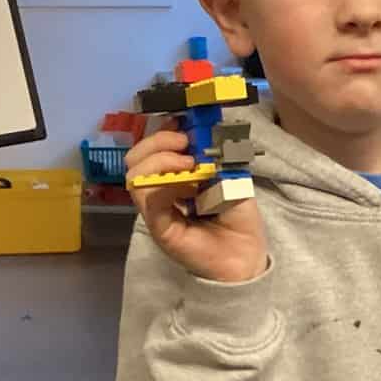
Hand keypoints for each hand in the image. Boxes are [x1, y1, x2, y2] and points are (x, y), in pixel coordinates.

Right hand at [125, 125, 267, 284]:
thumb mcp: (233, 179)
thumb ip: (218, 157)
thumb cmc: (239, 220)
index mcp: (175, 176)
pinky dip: (164, 185)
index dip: (163, 130)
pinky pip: (148, 201)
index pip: (152, 147)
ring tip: (189, 165)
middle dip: (158, 141)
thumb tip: (206, 130)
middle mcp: (160, 191)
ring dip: (160, 161)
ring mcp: (157, 209)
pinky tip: (187, 186)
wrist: (245, 259)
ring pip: (135, 176)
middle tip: (184, 143)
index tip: (182, 122)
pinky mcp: (159, 227)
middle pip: (135, 158)